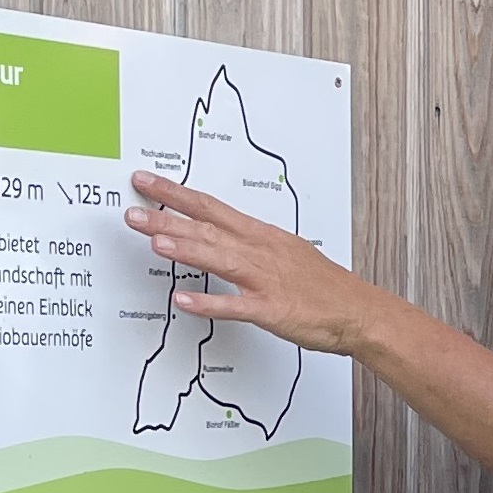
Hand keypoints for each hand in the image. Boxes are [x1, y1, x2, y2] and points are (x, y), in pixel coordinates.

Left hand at [124, 170, 389, 353]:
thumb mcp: (288, 252)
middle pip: (208, 229)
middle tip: (133, 213)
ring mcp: (267, 280)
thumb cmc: (325, 286)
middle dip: (167, 219)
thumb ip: (250, 246)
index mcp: (262, 236)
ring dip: (186, 249)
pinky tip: (183, 301)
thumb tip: (219, 240)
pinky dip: (209, 303)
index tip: (146, 181)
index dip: (175, 193)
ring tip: (154, 242)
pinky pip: (236, 306)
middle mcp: (261, 251)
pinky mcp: (273, 310)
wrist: (359, 311)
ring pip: (220, 259)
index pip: (211, 206)